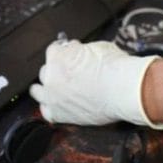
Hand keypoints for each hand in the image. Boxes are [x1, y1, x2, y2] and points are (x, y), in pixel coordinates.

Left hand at [29, 40, 162, 127]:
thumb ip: (81, 51)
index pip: (53, 50)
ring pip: (38, 91)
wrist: (124, 90)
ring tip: (56, 88)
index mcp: (58, 56)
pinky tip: (57, 105)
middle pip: (45, 70)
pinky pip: (46, 112)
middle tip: (68, 71)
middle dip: (56, 69)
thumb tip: (81, 52)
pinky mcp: (59, 114)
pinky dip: (51, 108)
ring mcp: (52, 96)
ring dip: (46, 88)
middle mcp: (51, 76)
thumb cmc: (114, 68)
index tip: (69, 53)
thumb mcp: (97, 47)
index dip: (64, 51)